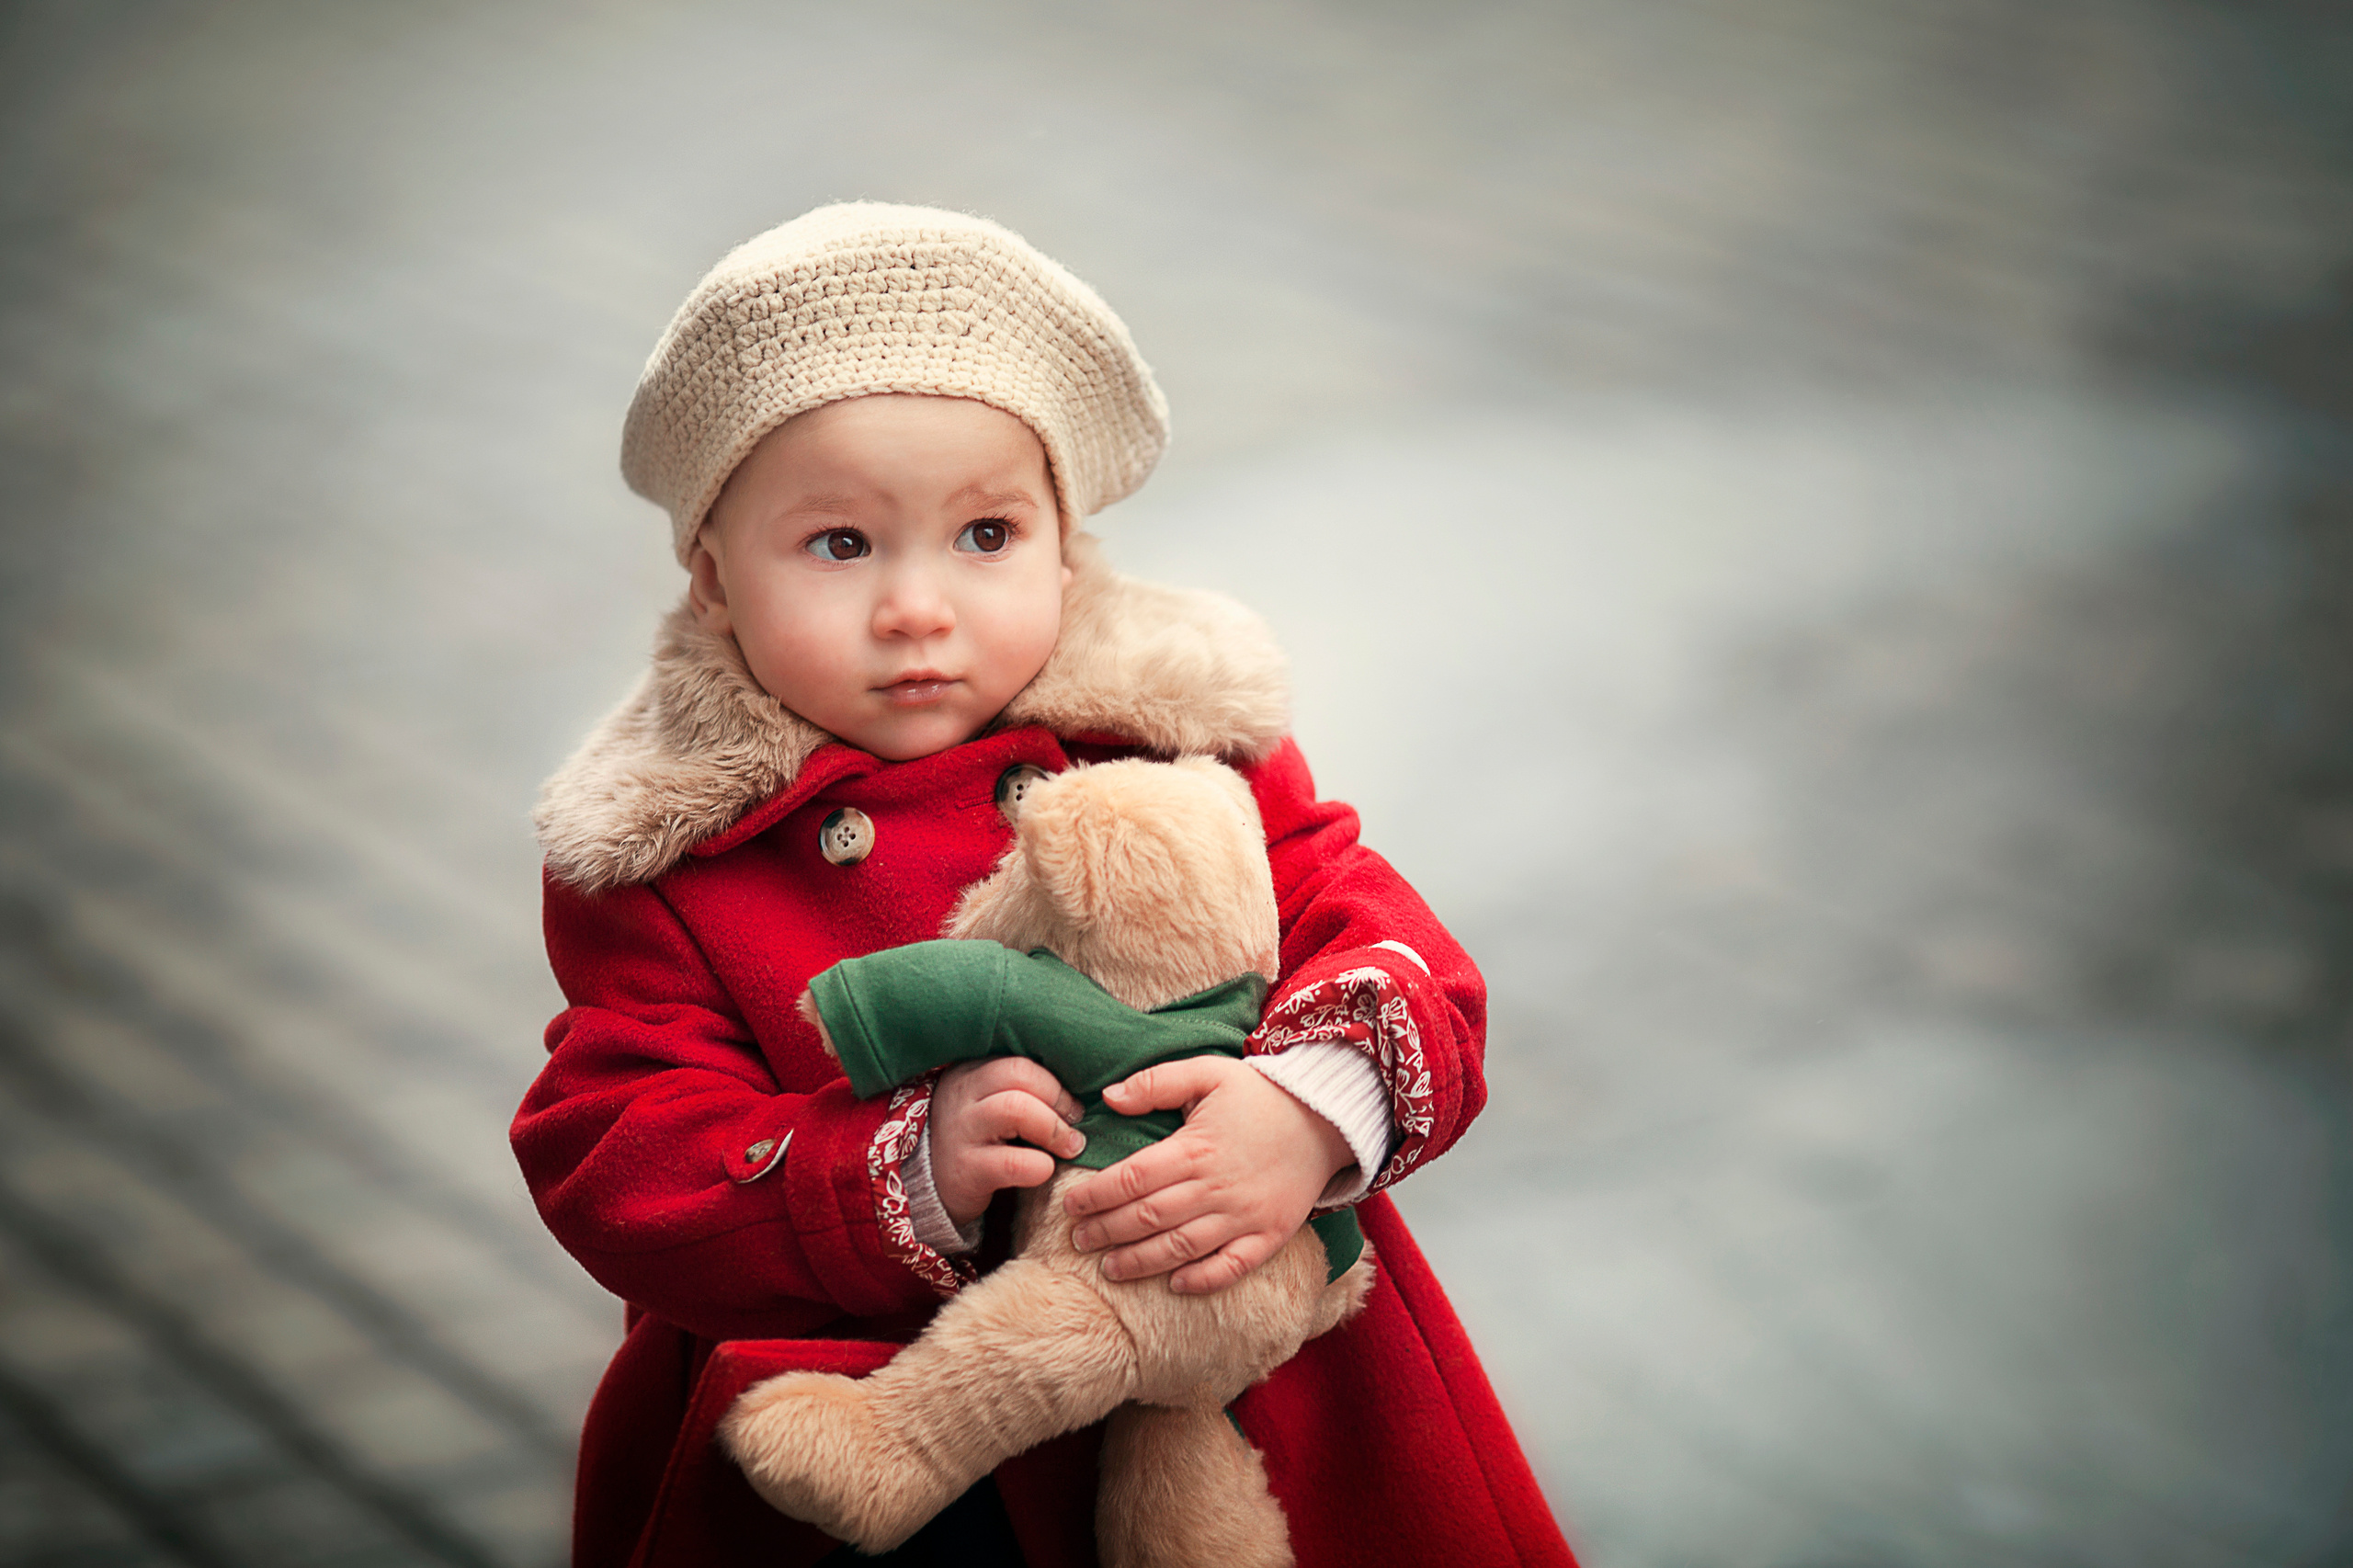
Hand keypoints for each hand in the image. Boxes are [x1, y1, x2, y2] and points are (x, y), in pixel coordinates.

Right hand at [928, 1058, 1086, 1229]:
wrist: (932, 1181)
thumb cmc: (978, 1136)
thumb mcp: (991, 1101)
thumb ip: (1024, 1089)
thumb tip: (1083, 1087)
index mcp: (972, 1071)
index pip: (1020, 1061)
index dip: (1056, 1083)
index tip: (1072, 1105)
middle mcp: (962, 1094)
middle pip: (1020, 1075)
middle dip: (1058, 1099)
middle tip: (1075, 1123)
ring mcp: (961, 1130)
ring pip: (1016, 1109)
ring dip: (1054, 1128)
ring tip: (1070, 1146)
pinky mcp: (965, 1169)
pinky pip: (1012, 1163)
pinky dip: (1040, 1165)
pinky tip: (1046, 1169)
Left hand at [1062, 1056, 1354, 1294]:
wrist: (1326, 1118)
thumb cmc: (1260, 1095)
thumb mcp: (1208, 1072)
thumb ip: (1156, 1082)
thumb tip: (1109, 1097)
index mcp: (1197, 1148)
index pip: (1133, 1178)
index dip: (1096, 1194)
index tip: (1070, 1204)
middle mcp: (1217, 1187)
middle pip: (1149, 1217)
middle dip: (1107, 1231)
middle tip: (1078, 1240)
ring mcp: (1244, 1216)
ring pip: (1182, 1247)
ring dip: (1141, 1262)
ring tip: (1110, 1269)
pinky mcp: (1269, 1235)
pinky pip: (1232, 1266)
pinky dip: (1203, 1280)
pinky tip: (1175, 1285)